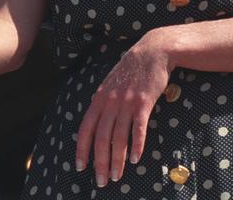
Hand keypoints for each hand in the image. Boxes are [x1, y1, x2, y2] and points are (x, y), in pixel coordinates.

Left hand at [76, 30, 172, 187]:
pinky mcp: (143, 102)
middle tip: (101, 181)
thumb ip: (103, 102)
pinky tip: (136, 159)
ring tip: (117, 176)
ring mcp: (126, 102)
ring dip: (118, 159)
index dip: (82, 148)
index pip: (85, 128)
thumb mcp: (110, 84)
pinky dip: (136, 145)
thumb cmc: (130, 70)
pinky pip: (138, 128)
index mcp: (99, 98)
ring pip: (118, 137)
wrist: (151, 52)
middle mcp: (109, 101)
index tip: (81, 166)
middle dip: (100, 162)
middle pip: (101, 137)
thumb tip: (97, 123)